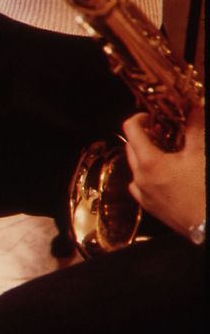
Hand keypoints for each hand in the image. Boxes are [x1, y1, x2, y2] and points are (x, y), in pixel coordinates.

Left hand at [123, 106, 204, 237]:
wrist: (207, 225)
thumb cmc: (203, 191)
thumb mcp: (200, 154)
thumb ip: (195, 128)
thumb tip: (194, 108)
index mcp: (148, 161)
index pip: (131, 129)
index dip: (139, 118)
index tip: (151, 116)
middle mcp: (140, 177)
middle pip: (131, 147)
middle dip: (143, 136)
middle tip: (161, 131)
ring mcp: (143, 194)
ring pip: (134, 167)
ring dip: (144, 155)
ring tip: (164, 152)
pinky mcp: (150, 207)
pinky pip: (139, 185)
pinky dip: (146, 175)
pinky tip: (162, 174)